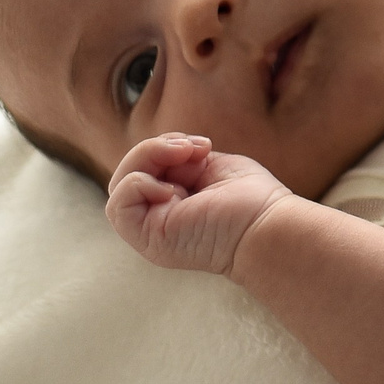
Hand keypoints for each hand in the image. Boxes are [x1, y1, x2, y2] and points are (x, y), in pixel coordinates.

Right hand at [106, 134, 291, 276]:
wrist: (266, 224)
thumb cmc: (251, 198)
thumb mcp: (210, 166)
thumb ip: (181, 158)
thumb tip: (166, 148)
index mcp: (171, 202)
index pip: (146, 168)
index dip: (165, 146)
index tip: (203, 145)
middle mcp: (156, 217)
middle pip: (128, 173)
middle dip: (153, 148)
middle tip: (191, 147)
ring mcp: (149, 230)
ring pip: (119, 185)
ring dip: (146, 157)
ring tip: (184, 156)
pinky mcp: (146, 238)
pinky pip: (118, 205)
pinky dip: (139, 184)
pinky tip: (172, 190)